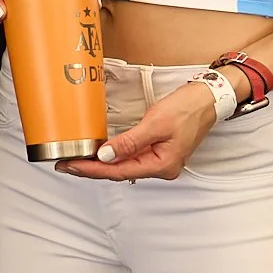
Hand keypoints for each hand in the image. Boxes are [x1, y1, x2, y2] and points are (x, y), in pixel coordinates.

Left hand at [56, 82, 216, 181]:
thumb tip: (105, 156)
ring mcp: (160, 160)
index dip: (92, 170)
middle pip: (119, 172)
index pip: (118, 172)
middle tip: (66, 164)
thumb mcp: (155, 123)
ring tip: (77, 160)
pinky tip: (100, 154)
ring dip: (101, 164)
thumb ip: (129, 142)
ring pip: (124, 166)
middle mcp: (161, 167)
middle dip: (92, 169)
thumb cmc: (187, 109)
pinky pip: (130, 158)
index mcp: (162, 165)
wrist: (207, 99)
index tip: (71, 166)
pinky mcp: (157, 151)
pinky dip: (113, 156)